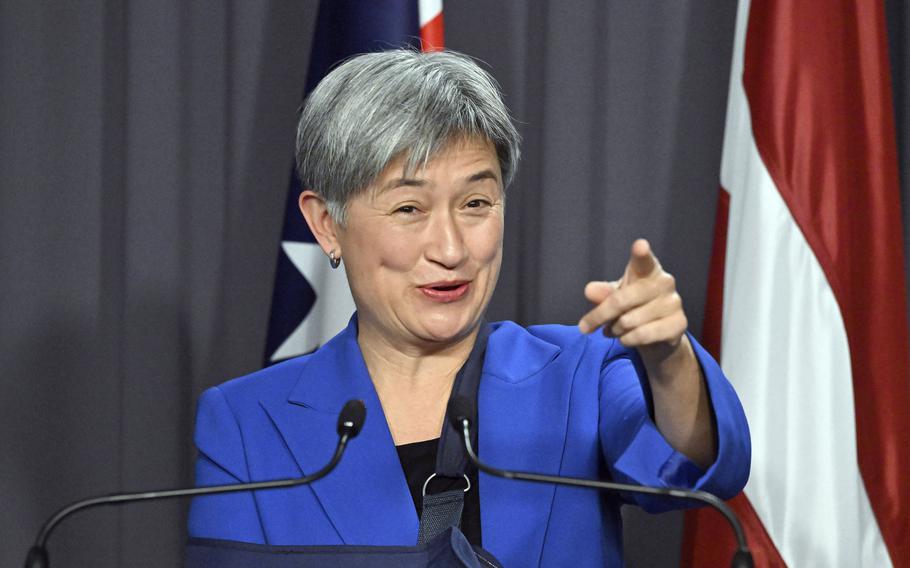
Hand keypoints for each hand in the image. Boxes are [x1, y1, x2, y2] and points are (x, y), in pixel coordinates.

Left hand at [578, 239, 688, 363]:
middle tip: (585, 327)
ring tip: (613, 330)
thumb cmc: (633, 307)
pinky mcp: (679, 324)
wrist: (658, 334)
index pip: (643, 261)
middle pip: (621, 300)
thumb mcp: (615, 297)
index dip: (641, 253)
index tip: (640, 245)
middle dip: (600, 315)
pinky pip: (642, 335)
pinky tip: (625, 339)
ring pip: (629, 321)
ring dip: (614, 330)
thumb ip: (604, 293)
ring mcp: (674, 303)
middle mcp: (664, 282)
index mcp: (648, 270)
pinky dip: (627, 340)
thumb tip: (589, 290)